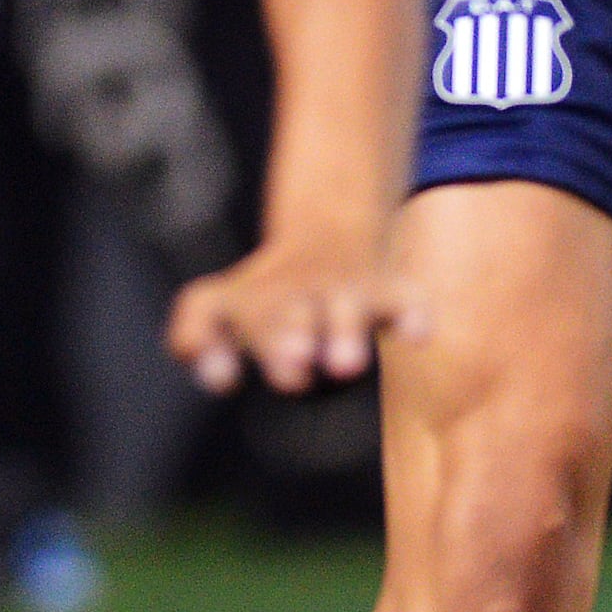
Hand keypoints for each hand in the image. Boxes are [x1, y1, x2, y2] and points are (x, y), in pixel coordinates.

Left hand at [165, 224, 419, 398]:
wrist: (328, 233)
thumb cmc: (268, 293)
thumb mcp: (219, 304)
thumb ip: (195, 335)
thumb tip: (215, 375)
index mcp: (246, 301)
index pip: (216, 311)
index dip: (210, 342)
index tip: (223, 379)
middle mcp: (292, 294)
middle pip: (286, 315)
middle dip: (288, 340)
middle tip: (291, 368)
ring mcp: (341, 291)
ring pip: (343, 311)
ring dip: (344, 334)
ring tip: (344, 366)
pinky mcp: (385, 290)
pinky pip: (403, 299)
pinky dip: (410, 312)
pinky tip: (416, 332)